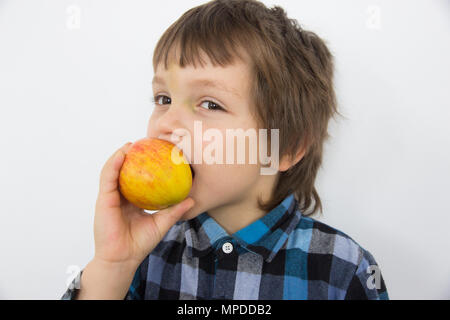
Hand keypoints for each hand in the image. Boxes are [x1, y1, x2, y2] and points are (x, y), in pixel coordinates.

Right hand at [93, 142, 194, 267]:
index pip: (137, 179)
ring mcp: (110, 197)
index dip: (144, 166)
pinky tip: (122, 154)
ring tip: (130, 144)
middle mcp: (120, 197)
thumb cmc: (140, 243)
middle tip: (143, 144)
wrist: (123, 258)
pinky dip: (113, 164)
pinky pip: (107, 177)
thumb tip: (191, 200)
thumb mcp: (161, 223)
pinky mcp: (103, 199)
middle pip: (124, 172)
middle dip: (131, 157)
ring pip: (113, 170)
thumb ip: (174, 211)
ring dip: (120, 155)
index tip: (154, 154)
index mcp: (132, 201)